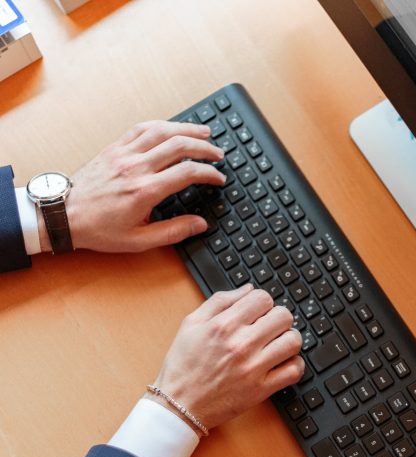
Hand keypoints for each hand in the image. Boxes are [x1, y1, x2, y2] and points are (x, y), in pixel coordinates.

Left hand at [38, 120, 225, 252]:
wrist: (64, 215)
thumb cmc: (99, 230)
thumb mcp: (139, 240)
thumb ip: (173, 231)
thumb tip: (200, 224)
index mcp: (145, 191)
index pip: (187, 173)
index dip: (209, 173)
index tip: (219, 178)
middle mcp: (136, 168)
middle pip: (179, 145)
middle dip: (204, 148)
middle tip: (218, 155)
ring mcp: (124, 154)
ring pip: (162, 131)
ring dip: (187, 129)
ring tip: (204, 133)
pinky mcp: (114, 148)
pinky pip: (141, 128)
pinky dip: (161, 125)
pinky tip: (173, 127)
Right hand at [150, 285, 303, 431]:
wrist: (178, 405)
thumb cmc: (183, 365)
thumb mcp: (191, 323)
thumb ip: (220, 301)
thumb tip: (248, 289)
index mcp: (224, 325)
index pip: (263, 298)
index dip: (262, 302)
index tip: (258, 312)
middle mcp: (241, 344)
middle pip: (283, 316)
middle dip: (278, 318)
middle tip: (269, 327)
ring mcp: (253, 368)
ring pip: (293, 341)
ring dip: (289, 339)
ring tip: (278, 343)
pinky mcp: (261, 389)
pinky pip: (294, 370)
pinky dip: (294, 364)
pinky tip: (282, 362)